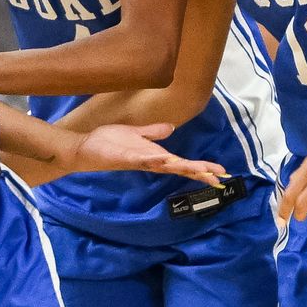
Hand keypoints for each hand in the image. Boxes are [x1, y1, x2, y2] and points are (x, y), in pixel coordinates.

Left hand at [71, 123, 227, 186]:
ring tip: (202, 171)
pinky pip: (144, 160)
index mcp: (155, 155)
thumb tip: (172, 128)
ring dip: (183, 168)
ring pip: (166, 166)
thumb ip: (154, 132)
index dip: (201, 167)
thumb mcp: (136, 134)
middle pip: (180, 168)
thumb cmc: (109, 142)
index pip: (182, 163)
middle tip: (219, 177)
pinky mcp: (127, 158)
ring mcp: (140, 161)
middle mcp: (151, 161)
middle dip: (199, 172)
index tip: (220, 171)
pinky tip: (167, 159)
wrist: (86, 147)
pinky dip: (155, 160)